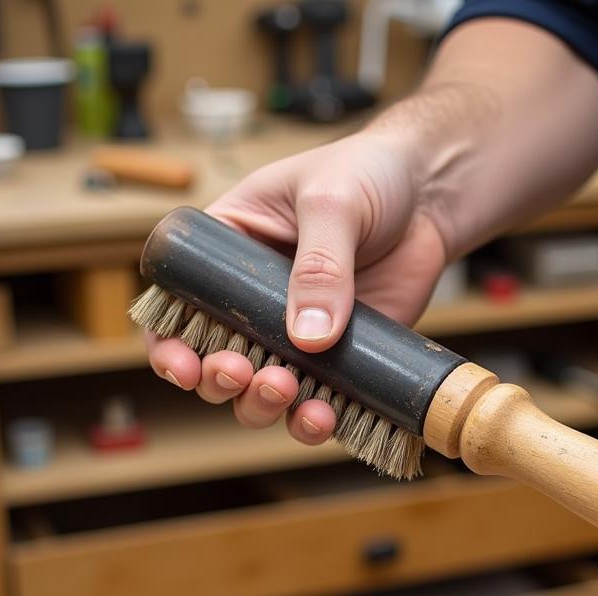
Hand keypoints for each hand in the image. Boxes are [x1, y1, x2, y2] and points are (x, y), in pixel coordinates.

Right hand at [146, 131, 448, 444]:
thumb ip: (320, 266)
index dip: (168, 345)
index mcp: (223, 256)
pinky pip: (318, 402)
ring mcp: (295, 337)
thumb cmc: (367, 173)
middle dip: (223, 381)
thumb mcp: (332, 202)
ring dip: (264, 407)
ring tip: (289, 393)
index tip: (184, 368)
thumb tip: (310, 340)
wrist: (429, 193)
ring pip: (261, 394)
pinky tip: (328, 416)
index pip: (175, 306)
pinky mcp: (339, 359)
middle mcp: (251, 304)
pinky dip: (316, 420)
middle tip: (247, 374)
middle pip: (214, 363)